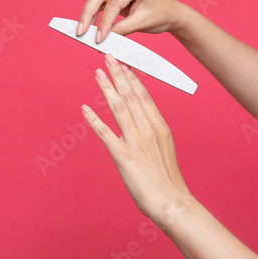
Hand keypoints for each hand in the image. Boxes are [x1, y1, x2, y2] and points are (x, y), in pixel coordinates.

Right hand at [77, 0, 184, 42]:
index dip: (103, 22)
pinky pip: (100, 3)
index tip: (97, 39)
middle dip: (88, 15)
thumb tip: (102, 39)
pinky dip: (93, 15)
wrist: (168, 13)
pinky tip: (88, 27)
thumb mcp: (141, 23)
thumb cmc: (160, 14)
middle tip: (80, 33)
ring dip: (87, 15)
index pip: (114, 2)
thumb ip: (121, 29)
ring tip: (81, 32)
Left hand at [81, 54, 191, 219]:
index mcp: (159, 127)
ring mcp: (135, 142)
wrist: (171, 201)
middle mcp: (148, 130)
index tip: (125, 64)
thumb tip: (143, 121)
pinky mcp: (123, 156)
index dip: (132, 78)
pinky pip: (105, 133)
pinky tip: (85, 108)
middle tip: (109, 57)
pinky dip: (94, 119)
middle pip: (131, 96)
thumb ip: (153, 132)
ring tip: (98, 73)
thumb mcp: (165, 148)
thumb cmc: (167, 179)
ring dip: (107, 88)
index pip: (144, 96)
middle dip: (118, 74)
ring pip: (119, 108)